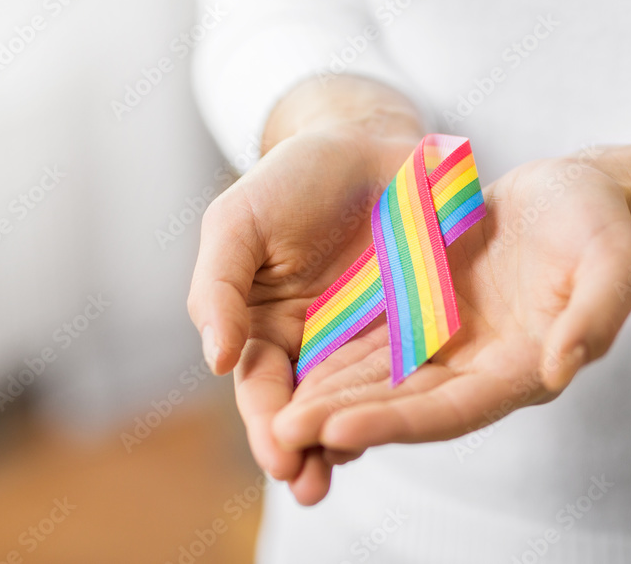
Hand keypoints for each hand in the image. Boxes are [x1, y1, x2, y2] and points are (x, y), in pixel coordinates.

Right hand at [186, 76, 422, 503]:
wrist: (368, 142)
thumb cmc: (294, 180)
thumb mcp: (238, 222)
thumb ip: (218, 287)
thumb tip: (215, 360)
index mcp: (265, 327)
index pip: (262, 387)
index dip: (266, 423)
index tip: (278, 454)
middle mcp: (315, 344)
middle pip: (309, 409)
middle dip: (305, 451)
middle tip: (309, 488)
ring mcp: (368, 338)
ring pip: (359, 401)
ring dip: (353, 440)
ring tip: (348, 471)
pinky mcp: (416, 324)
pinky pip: (411, 368)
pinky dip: (406, 399)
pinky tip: (408, 423)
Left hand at [272, 144, 630, 501]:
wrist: (575, 193)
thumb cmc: (600, 223)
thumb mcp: (614, 261)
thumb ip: (595, 314)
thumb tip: (559, 368)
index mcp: (522, 367)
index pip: (455, 409)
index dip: (400, 423)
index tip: (341, 430)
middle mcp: (480, 368)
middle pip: (406, 406)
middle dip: (346, 421)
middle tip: (284, 434)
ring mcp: (451, 343)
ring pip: (382, 381)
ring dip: (332, 398)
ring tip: (274, 412)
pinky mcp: (428, 312)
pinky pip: (376, 341)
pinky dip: (337, 357)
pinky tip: (292, 364)